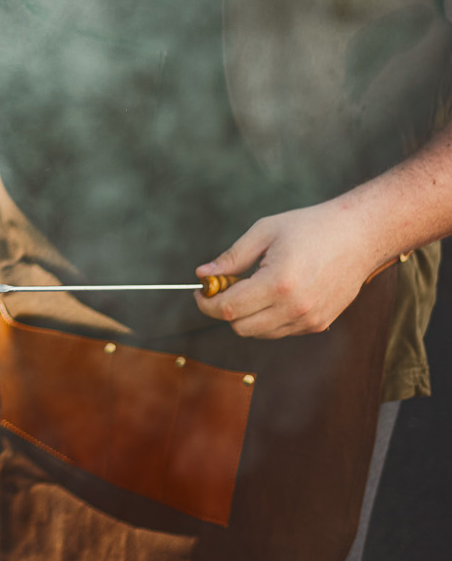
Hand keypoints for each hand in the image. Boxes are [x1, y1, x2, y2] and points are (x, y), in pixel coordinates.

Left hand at [194, 200, 387, 338]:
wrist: (359, 236)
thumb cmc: (311, 227)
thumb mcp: (264, 232)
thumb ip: (232, 257)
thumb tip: (203, 274)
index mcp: (277, 283)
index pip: (227, 309)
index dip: (206, 302)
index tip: (200, 291)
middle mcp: (295, 307)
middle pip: (240, 327)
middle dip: (224, 309)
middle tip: (224, 286)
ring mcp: (310, 319)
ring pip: (260, 333)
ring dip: (246, 315)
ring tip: (252, 286)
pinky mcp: (320, 323)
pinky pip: (281, 331)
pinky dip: (267, 318)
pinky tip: (273, 294)